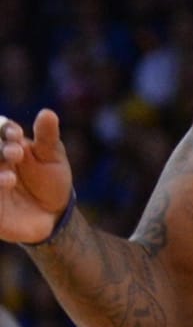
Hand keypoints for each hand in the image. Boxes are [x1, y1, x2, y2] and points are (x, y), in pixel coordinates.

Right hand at [0, 110, 74, 244]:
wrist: (53, 214)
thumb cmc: (50, 180)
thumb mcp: (52, 157)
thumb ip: (47, 136)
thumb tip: (47, 113)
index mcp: (8, 145)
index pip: (1, 130)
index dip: (5, 130)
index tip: (15, 133)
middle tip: (16, 152)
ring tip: (10, 179)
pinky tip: (6, 187)